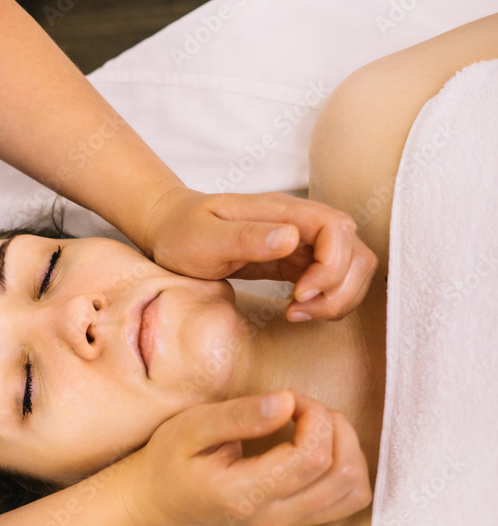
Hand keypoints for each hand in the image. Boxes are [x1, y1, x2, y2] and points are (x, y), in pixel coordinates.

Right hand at [112, 390, 371, 525]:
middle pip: (342, 475)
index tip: (290, 398)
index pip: (312, 458)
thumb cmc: (166, 460)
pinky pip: (344, 500)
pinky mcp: (292, 521)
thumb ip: (238, 416)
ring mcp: (285, 524)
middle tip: (300, 408)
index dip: (315, 417)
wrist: (154, 502)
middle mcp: (272, 516)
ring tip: (311, 426)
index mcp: (245, 493)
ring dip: (345, 449)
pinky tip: (316, 447)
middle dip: (334, 427)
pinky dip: (344, 468)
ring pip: (352, 491)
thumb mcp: (191, 427)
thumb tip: (286, 402)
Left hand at [141, 188, 377, 321]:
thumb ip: (246, 237)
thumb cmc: (182, 232)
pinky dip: (324, 301)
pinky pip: (330, 281)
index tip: (298, 294)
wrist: (170, 230)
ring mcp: (302, 243)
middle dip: (340, 289)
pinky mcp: (296, 262)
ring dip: (337, 298)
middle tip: (299, 311)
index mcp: (283, 211)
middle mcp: (301, 223)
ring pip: (351, 269)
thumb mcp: (204, 238)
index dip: (331, 266)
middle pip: (356, 252)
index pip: (338, 230)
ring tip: (297, 314)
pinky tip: (293, 311)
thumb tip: (292, 237)